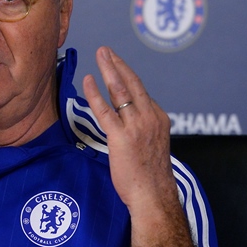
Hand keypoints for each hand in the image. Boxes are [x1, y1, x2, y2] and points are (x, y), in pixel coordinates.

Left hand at [82, 47, 194, 246]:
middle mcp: (150, 118)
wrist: (154, 196)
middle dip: (118, 64)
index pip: (140, 92)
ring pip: (121, 91)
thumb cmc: (150, 175)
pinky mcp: (121, 137)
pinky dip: (95, 93)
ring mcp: (136, 126)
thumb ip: (142, 128)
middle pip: (132, 83)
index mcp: (158, 118)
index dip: (126, 76)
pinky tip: (88, 81)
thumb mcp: (152, 144)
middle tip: (106, 50)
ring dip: (109, 69)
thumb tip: (128, 120)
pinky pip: (105, 110)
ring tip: (100, 55)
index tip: (116, 65)